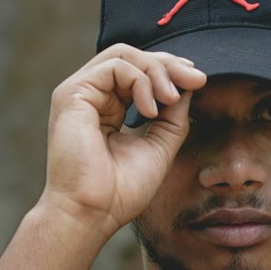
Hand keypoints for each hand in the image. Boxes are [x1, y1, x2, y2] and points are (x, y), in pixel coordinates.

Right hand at [37, 45, 206, 237]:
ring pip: (123, 55)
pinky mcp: (72, 94)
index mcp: (106, 108)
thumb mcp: (158, 147)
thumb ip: (172, 117)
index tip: (198, 81)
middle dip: (168, 64)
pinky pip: (114, 67)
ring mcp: (79, 93)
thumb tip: (188, 87)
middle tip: (196, 80)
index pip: (138, 73)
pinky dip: (140, 82)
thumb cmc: (119, 192)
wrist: (92, 214)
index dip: (169, 70)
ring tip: (171, 98)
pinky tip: (150, 110)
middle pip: (132, 57)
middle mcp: (90, 97)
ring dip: (157, 71)